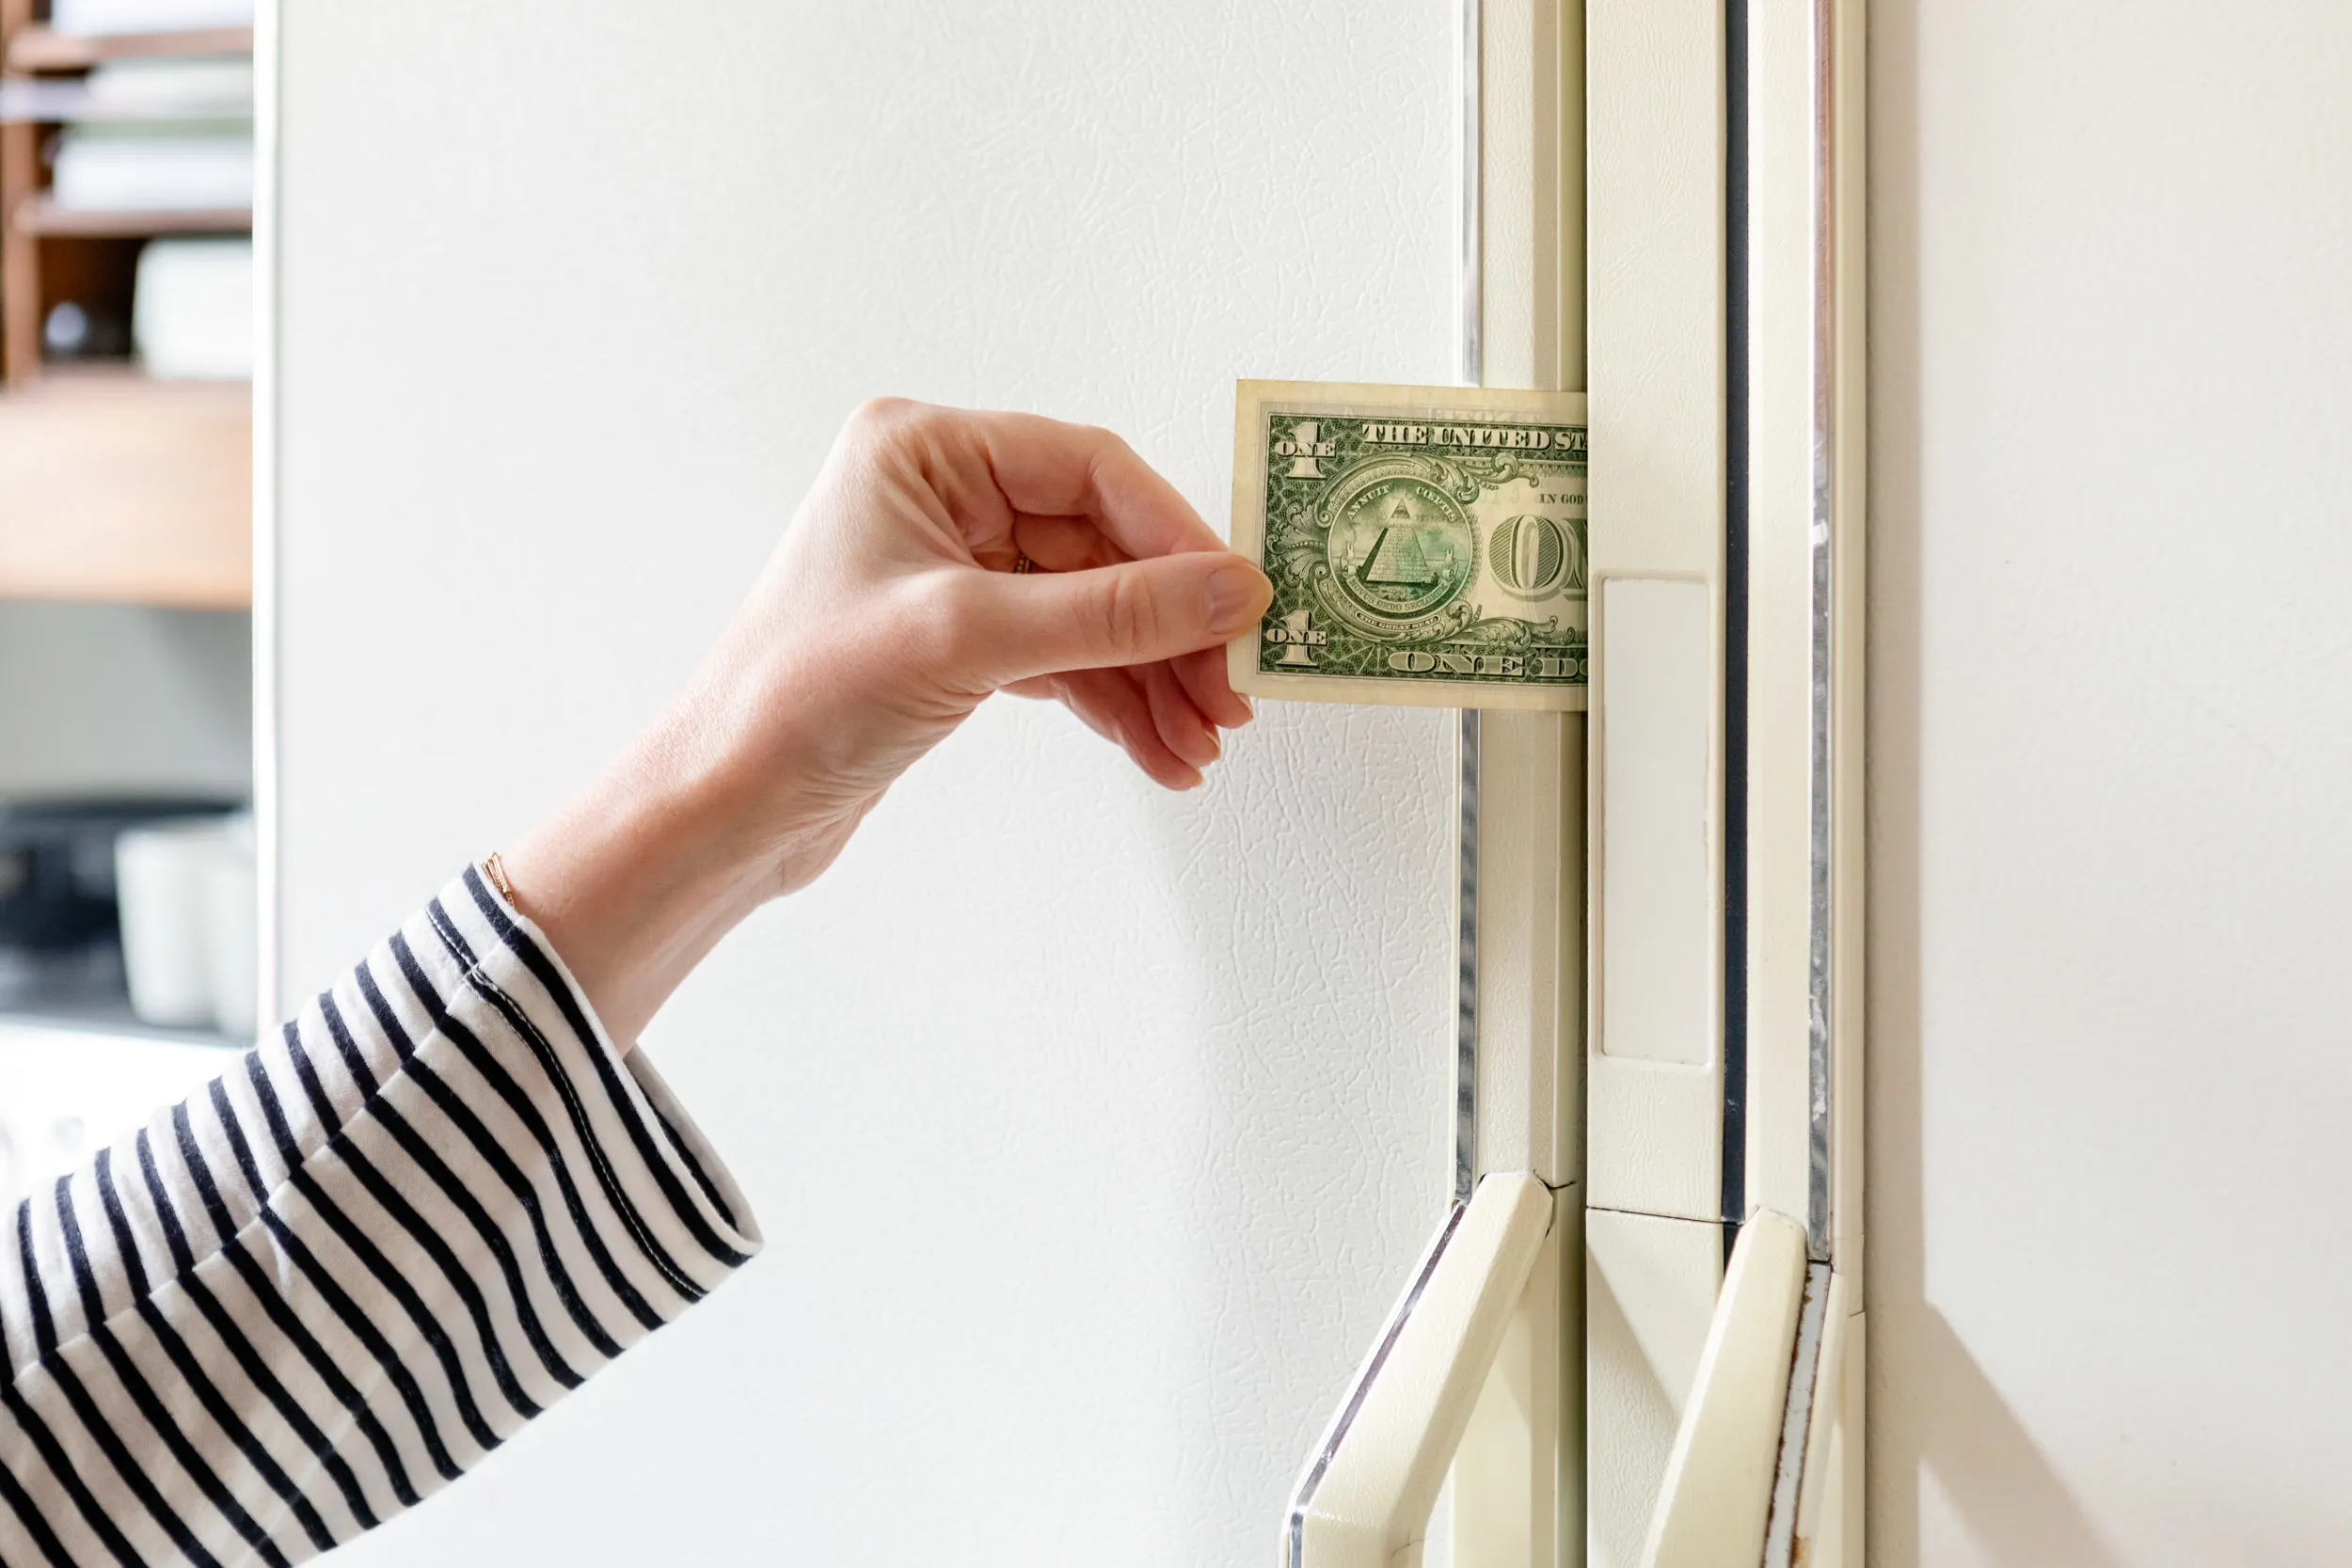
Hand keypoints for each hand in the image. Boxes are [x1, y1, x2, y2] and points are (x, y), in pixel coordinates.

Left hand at [501, 400, 1271, 1042]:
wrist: (725, 807)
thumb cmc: (801, 698)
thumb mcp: (971, 638)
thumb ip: (1111, 612)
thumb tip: (1233, 591)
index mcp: (924, 450)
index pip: (1090, 469)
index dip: (1175, 538)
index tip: (1240, 605)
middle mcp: (939, 494)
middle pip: (1101, 544)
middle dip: (1169, 628)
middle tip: (1229, 696)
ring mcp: (951, 568)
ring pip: (1090, 608)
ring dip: (1151, 677)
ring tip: (1199, 745)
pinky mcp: (957, 640)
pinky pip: (1063, 654)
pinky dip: (1112, 701)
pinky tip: (1156, 750)